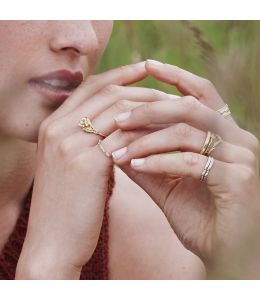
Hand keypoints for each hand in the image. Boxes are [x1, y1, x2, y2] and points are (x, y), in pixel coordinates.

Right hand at [16, 61, 172, 278]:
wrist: (52, 242)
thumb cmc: (67, 204)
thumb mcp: (70, 164)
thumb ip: (87, 140)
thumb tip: (119, 125)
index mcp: (52, 124)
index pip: (91, 86)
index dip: (120, 74)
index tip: (145, 69)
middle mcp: (57, 127)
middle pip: (107, 92)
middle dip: (141, 89)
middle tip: (168, 94)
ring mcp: (69, 143)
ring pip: (119, 110)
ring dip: (150, 110)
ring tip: (174, 113)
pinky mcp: (86, 163)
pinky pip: (125, 137)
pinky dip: (147, 134)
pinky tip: (165, 136)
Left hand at [111, 60, 259, 278]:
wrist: (226, 253)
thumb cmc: (199, 216)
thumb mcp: (167, 183)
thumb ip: (145, 159)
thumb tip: (115, 139)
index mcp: (224, 134)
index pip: (202, 94)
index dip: (176, 76)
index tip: (147, 66)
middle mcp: (238, 139)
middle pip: (191, 106)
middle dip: (150, 108)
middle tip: (118, 116)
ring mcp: (242, 157)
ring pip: (188, 131)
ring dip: (148, 139)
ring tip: (117, 148)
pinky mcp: (238, 179)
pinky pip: (191, 162)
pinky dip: (159, 162)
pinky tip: (135, 166)